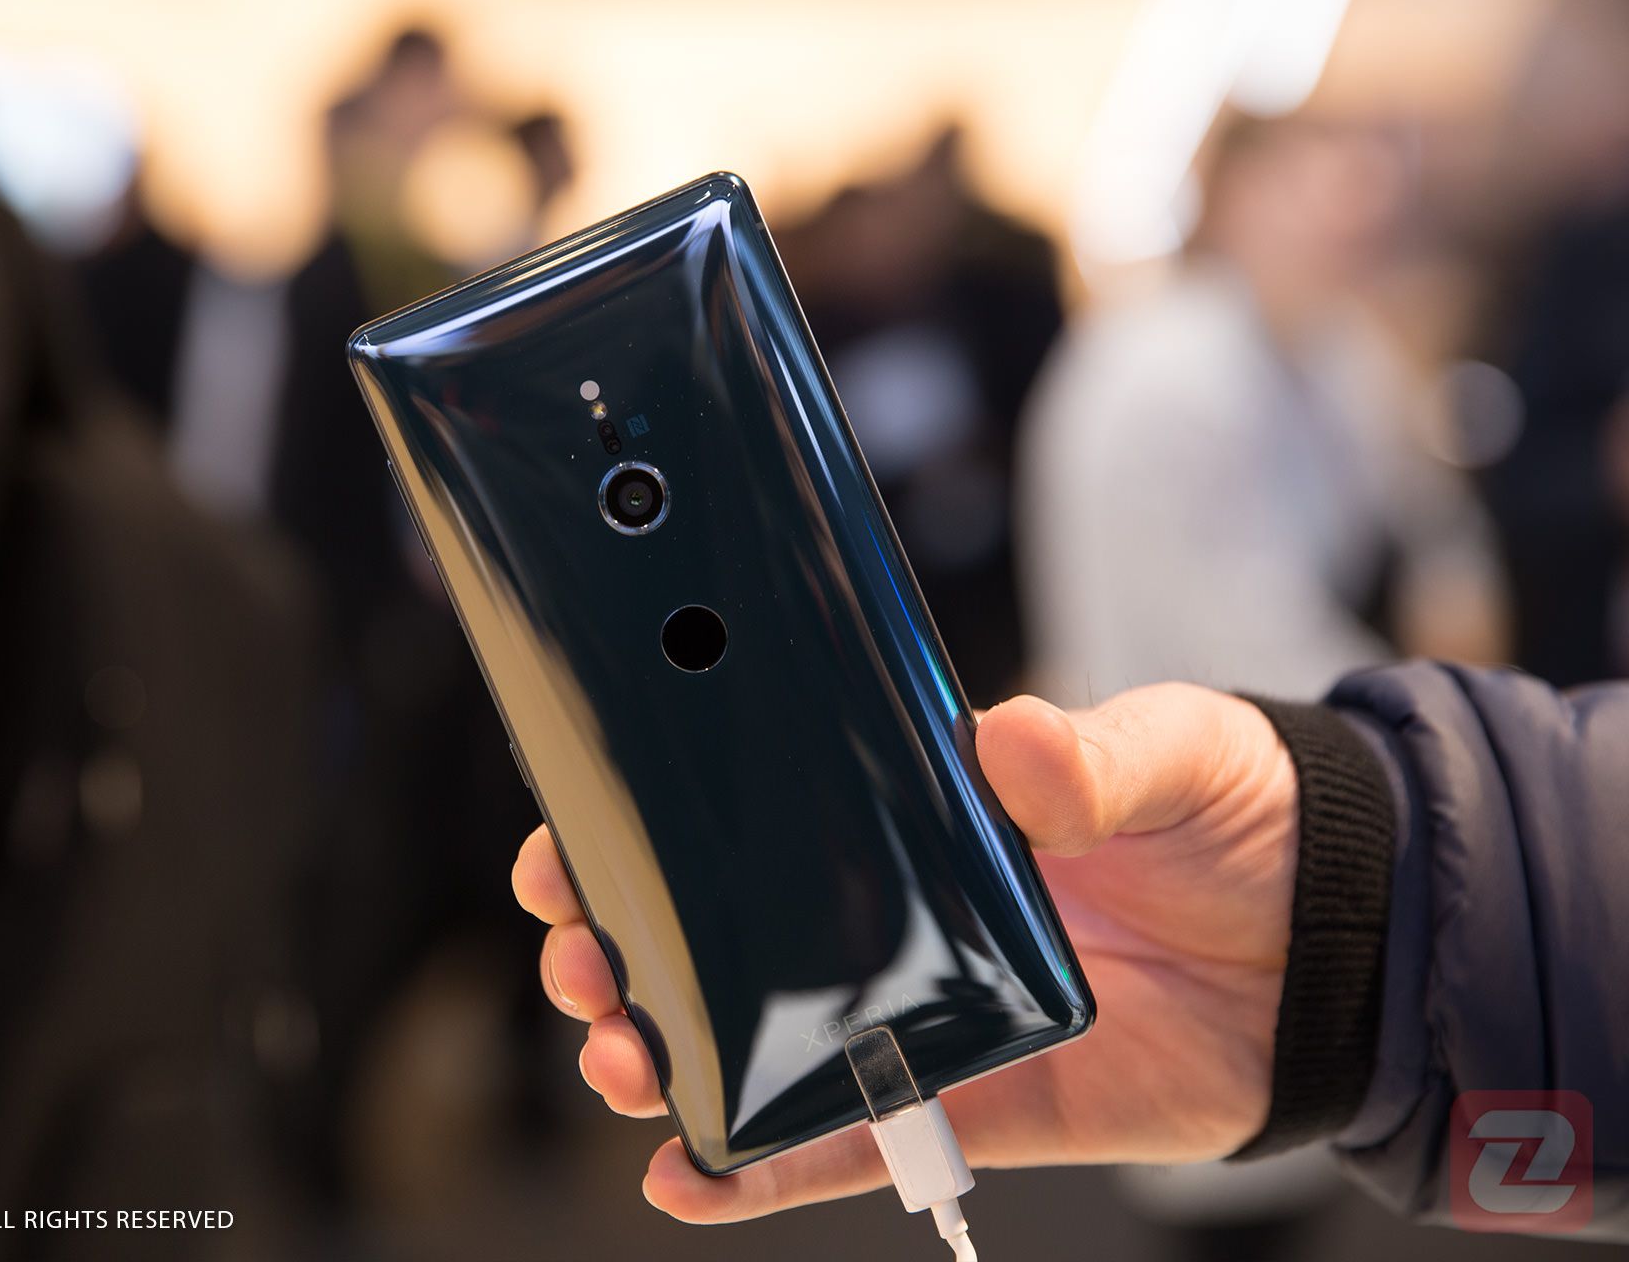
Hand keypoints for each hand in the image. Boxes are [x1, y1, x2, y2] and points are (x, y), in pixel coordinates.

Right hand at [510, 683, 1298, 1222]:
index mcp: (914, 817)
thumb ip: (1091, 752)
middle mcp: (892, 919)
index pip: (754, 817)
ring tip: (616, 1049)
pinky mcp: (969, 1102)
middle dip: (623, 946)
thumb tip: (1007, 744)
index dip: (650, 827)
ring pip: (756, 1046)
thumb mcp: (1169, 748)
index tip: (577, 829)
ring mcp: (918, 1014)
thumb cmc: (1240, 820)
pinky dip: (760, 1168)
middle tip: (579, 946)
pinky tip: (685, 1172)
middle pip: (721, 938)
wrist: (1338, 943)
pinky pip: (844, 1147)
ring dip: (664, 1054)